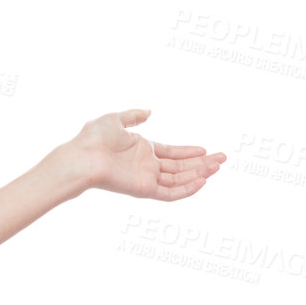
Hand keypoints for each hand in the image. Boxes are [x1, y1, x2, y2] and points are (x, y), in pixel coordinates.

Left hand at [68, 108, 224, 200]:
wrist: (82, 157)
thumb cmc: (93, 138)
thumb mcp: (115, 119)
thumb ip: (133, 116)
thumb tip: (149, 111)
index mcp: (141, 150)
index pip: (172, 153)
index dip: (189, 151)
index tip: (205, 148)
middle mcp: (146, 166)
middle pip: (180, 166)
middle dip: (202, 163)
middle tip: (223, 158)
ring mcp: (146, 178)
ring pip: (179, 179)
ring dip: (199, 173)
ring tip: (218, 167)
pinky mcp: (145, 190)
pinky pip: (171, 193)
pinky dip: (187, 189)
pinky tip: (202, 180)